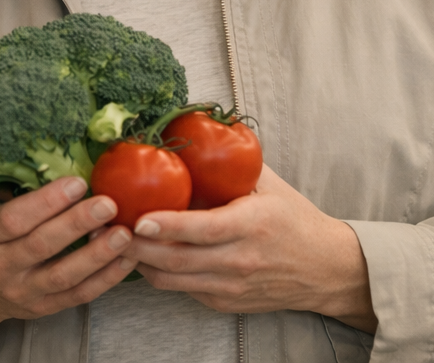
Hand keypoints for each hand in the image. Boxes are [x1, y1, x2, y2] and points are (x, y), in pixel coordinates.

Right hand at [0, 177, 133, 362]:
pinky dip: (105, 278)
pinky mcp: (45, 308)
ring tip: (123, 233)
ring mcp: (24, 291)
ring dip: (97, 255)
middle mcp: (1, 266)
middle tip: (108, 203)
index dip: (46, 202)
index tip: (78, 182)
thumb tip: (59, 152)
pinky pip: (79, 295)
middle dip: (76, 224)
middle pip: (40, 246)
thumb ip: (16, 189)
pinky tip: (127, 259)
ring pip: (63, 276)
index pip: (13, 219)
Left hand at [121, 165, 376, 332]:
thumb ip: (235, 164)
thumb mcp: (269, 186)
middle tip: (109, 228)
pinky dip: (161, 273)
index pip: (200, 230)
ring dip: (141, 262)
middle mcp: (239, 260)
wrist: (324, 268)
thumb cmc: (294, 219)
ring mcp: (230, 287)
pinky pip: (182, 290)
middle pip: (176, 260)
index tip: (137, 217)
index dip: (165, 226)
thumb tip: (197, 130)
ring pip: (171, 280)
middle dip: (136, 246)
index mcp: (251, 225)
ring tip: (120, 241)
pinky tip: (148, 255)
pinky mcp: (224, 303)